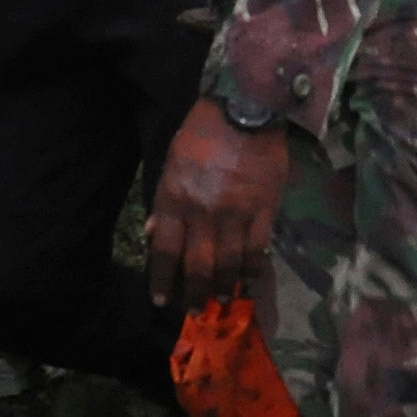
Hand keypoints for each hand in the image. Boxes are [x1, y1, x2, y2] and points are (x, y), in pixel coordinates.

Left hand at [145, 99, 295, 309]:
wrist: (246, 107)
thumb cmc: (202, 133)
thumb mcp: (172, 162)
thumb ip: (164, 201)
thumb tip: (151, 232)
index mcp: (175, 199)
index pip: (164, 251)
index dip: (162, 280)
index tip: (162, 300)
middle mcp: (203, 213)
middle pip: (197, 266)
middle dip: (195, 293)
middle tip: (196, 310)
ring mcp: (236, 213)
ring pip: (229, 264)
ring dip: (224, 286)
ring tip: (223, 298)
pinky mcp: (265, 209)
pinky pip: (258, 249)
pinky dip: (254, 269)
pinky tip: (251, 280)